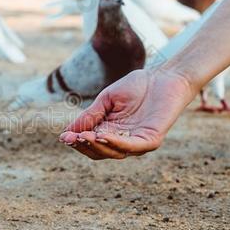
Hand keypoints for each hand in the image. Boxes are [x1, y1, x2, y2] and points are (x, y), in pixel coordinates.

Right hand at [59, 69, 194, 159]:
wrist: (165, 76)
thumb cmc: (137, 86)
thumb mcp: (106, 100)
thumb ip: (90, 116)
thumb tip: (67, 132)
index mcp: (110, 131)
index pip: (90, 143)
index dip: (77, 142)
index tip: (64, 137)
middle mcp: (123, 140)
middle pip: (99, 152)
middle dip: (85, 146)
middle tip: (73, 138)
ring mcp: (137, 143)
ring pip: (113, 153)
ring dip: (97, 146)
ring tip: (85, 136)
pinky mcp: (151, 140)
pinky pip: (131, 147)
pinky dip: (116, 143)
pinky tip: (103, 136)